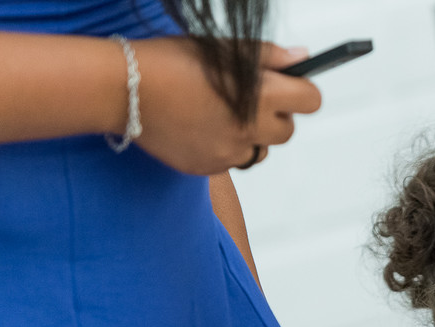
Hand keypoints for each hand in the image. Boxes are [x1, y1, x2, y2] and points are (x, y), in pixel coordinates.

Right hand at [132, 39, 319, 174]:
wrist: (123, 88)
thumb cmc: (172, 60)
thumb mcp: (224, 50)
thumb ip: (268, 56)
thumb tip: (303, 59)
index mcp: (260, 96)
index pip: (311, 100)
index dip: (302, 92)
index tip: (290, 87)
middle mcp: (250, 129)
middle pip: (288, 131)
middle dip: (276, 116)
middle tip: (250, 100)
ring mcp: (229, 153)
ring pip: (261, 151)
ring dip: (252, 136)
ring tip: (221, 114)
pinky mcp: (209, 167)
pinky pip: (231, 161)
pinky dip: (224, 147)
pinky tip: (200, 126)